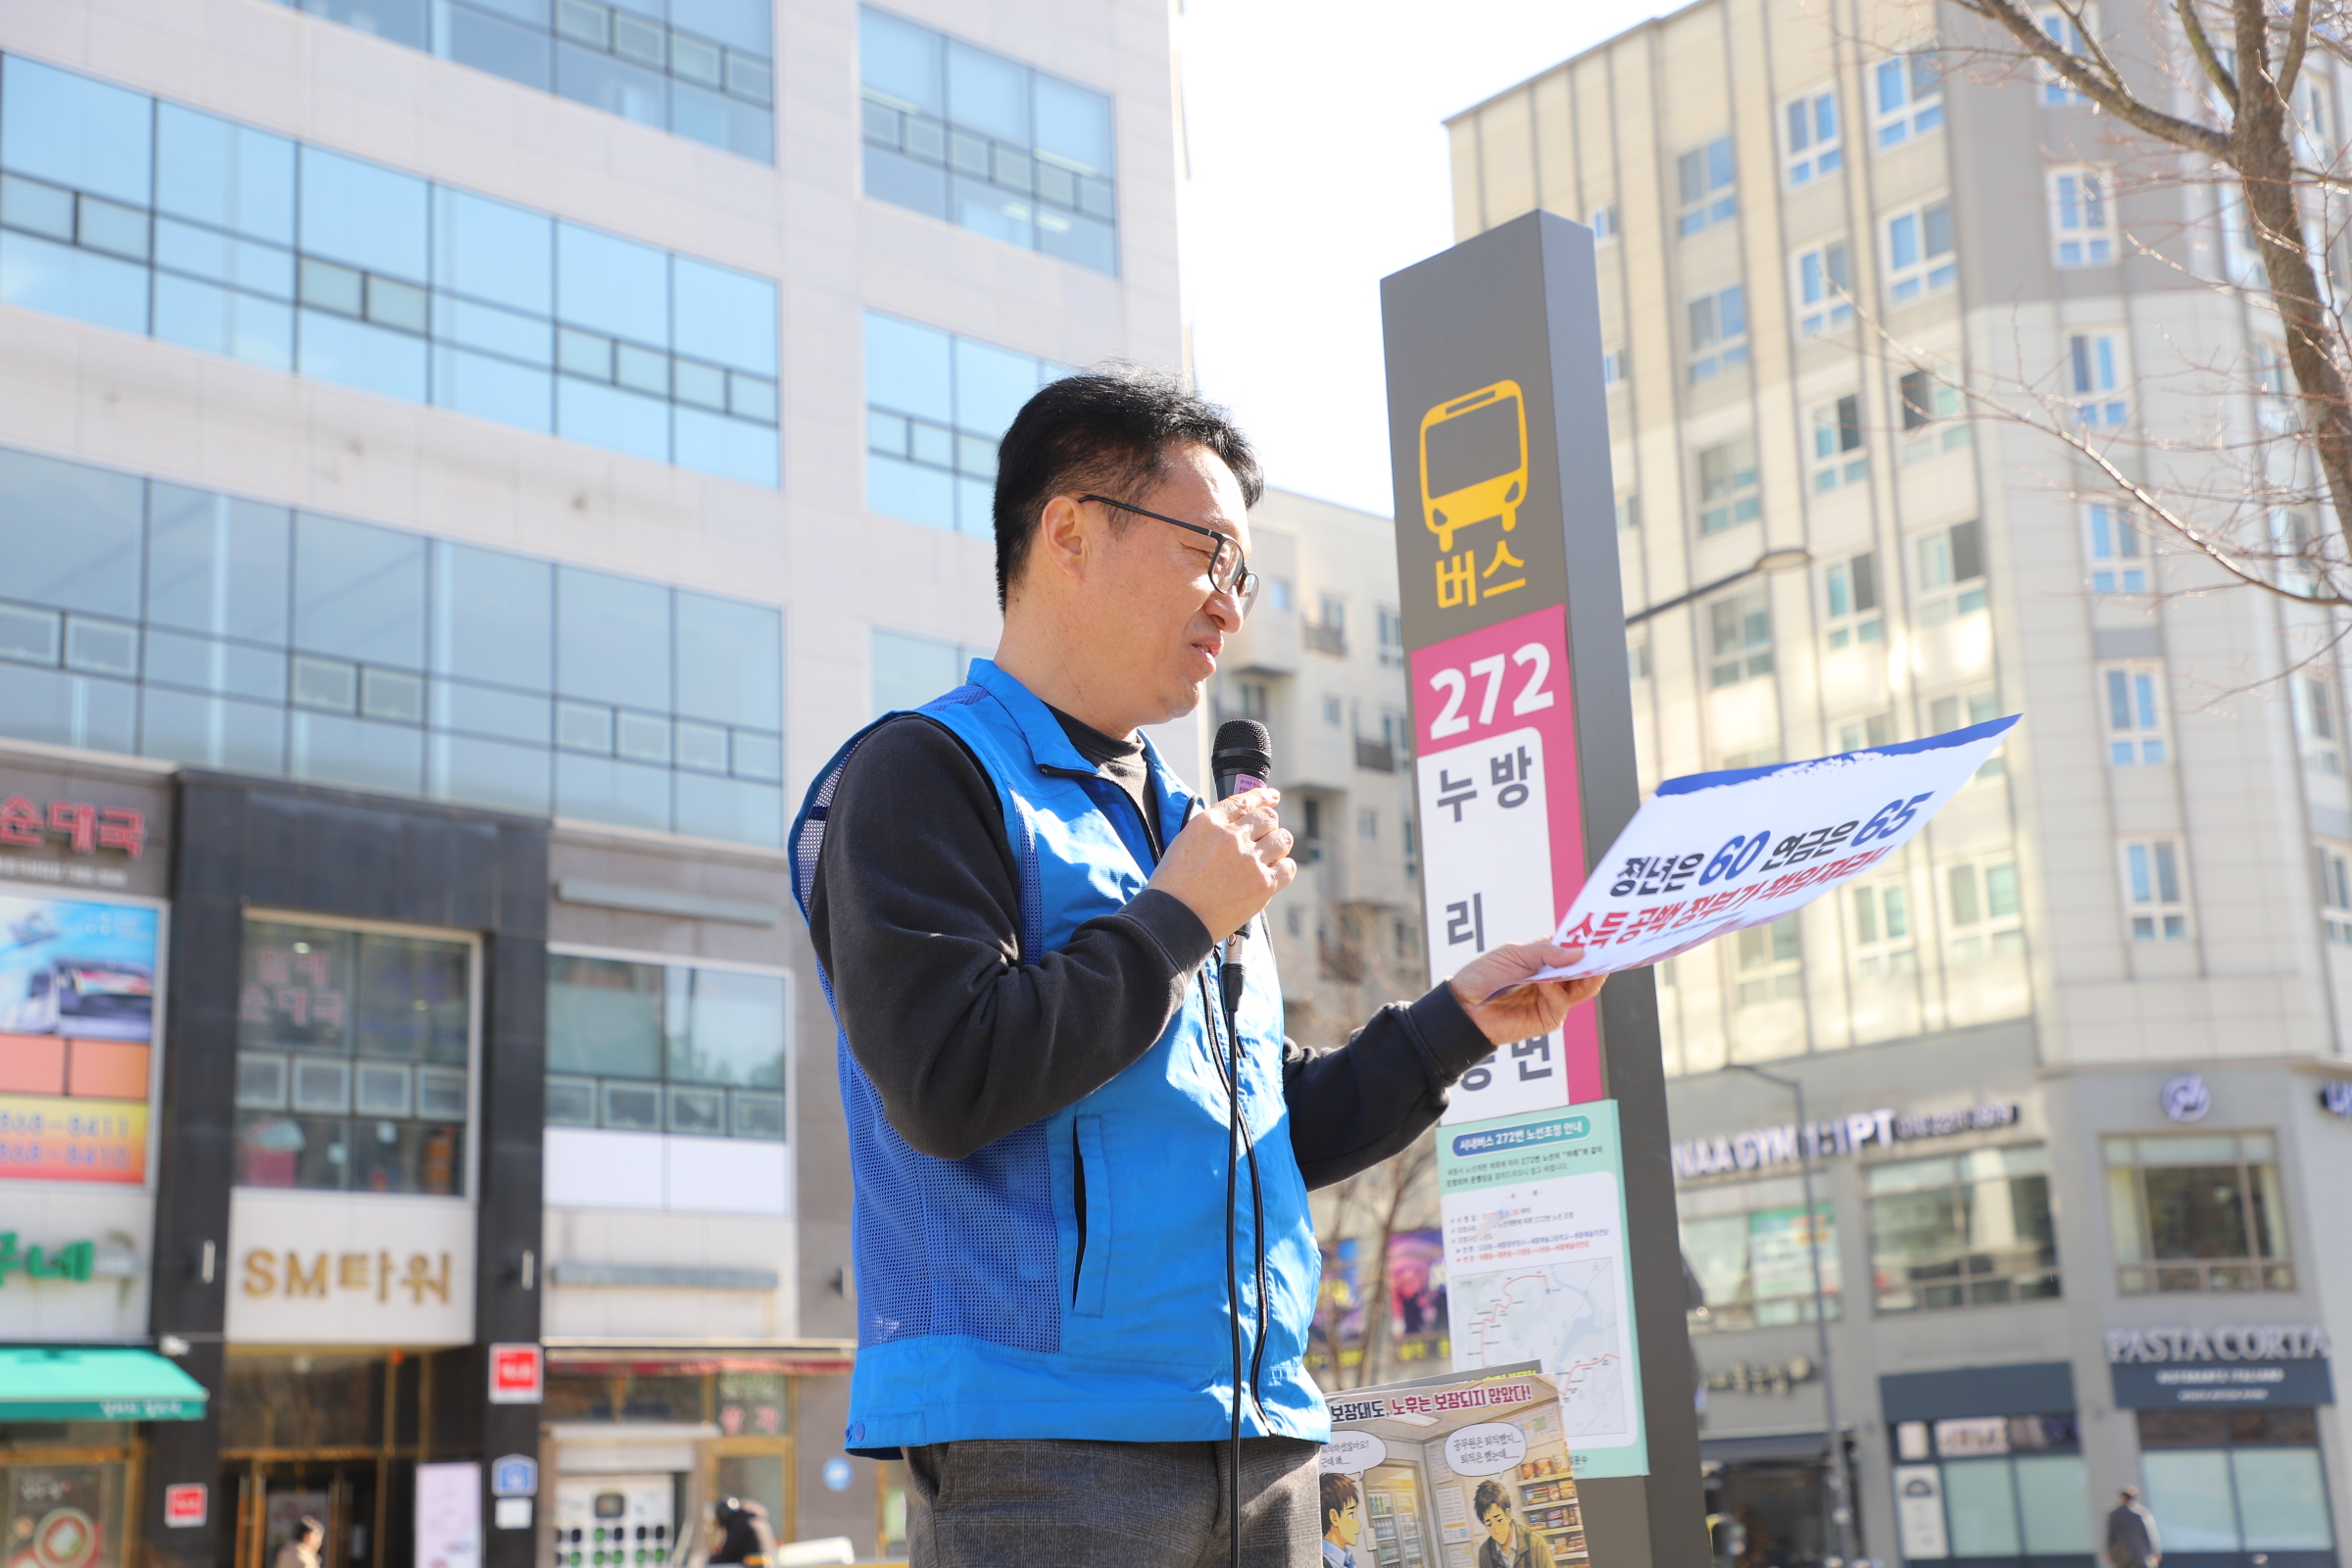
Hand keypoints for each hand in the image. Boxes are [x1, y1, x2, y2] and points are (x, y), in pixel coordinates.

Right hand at [1148, 786, 1296, 941]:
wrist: (1175, 919)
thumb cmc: (1174, 886)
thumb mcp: (1184, 843)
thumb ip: (1212, 829)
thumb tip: (1240, 824)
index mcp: (1209, 823)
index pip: (1244, 801)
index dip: (1262, 796)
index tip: (1273, 797)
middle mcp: (1232, 837)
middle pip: (1268, 818)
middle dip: (1268, 826)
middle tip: (1263, 839)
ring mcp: (1249, 860)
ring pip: (1283, 839)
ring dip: (1277, 845)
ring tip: (1267, 857)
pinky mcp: (1263, 885)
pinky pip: (1288, 867)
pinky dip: (1283, 867)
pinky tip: (1273, 873)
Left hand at [1449, 941, 1605, 1045]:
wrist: (1465, 1006)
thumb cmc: (1485, 976)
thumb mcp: (1514, 955)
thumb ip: (1546, 952)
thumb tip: (1579, 953)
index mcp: (1546, 959)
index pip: (1575, 949)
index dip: (1588, 942)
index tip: (1602, 933)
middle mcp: (1554, 978)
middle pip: (1586, 970)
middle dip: (1595, 959)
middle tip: (1605, 949)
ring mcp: (1554, 999)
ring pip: (1584, 989)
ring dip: (1585, 975)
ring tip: (1586, 963)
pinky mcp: (1549, 1018)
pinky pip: (1562, 1003)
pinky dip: (1556, 991)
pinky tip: (1545, 983)